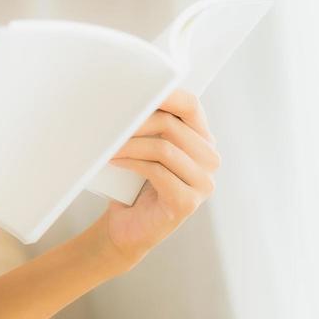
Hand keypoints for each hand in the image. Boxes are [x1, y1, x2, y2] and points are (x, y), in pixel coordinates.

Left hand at [89, 88, 220, 267]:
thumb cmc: (134, 183)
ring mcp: (203, 183)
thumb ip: (149, 125)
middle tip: (110, 123)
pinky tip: (115, 162)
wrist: (127, 228)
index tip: (134, 91)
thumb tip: (127, 96)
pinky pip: (157, 171)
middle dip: (136, 122)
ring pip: (163, 148)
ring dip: (129, 144)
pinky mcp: (187, 202)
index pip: (191, 105)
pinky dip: (132, 163)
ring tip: (108, 146)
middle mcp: (210, 160)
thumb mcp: (144, 148)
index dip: (164, 94)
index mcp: (203, 140)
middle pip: (172, 125)